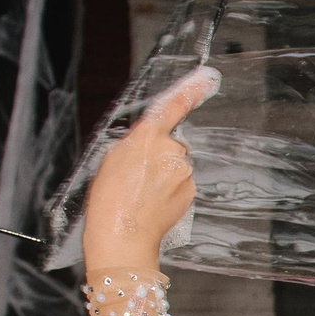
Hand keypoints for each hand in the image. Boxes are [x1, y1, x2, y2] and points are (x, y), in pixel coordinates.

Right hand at [80, 67, 217, 270]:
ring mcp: (184, 173)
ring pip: (177, 166)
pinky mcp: (190, 192)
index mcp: (147, 138)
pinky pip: (181, 183)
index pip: (171, 108)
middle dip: (159, 155)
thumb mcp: (111, 159)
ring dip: (164, 175)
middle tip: (137, 175)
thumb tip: (148, 141)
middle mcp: (171, 152)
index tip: (206, 79)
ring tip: (142, 193)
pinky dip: (170, 190)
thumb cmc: (109, 199)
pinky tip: (153, 202)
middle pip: (171, 144)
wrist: (122, 236)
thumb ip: (135, 143)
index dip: (189, 92)